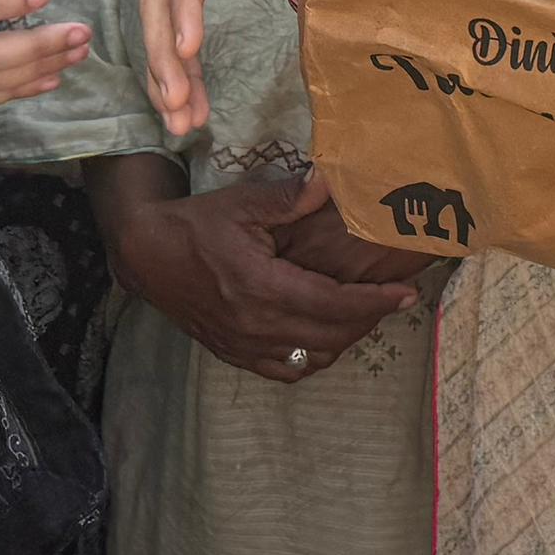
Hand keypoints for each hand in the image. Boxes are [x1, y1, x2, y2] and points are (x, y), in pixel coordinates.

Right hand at [99, 160, 415, 381]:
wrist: (147, 255)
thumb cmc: (197, 224)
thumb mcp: (244, 203)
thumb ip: (291, 198)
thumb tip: (333, 183)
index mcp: (262, 286)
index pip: (334, 304)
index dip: (376, 302)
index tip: (407, 295)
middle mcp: (255, 324)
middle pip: (331, 336)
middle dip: (369, 320)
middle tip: (393, 300)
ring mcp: (243, 344)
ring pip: (311, 359)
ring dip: (343, 340)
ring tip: (362, 315)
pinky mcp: (233, 354)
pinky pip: (284, 371)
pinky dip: (311, 359)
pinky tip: (322, 338)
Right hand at [139, 0, 309, 134]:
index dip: (187, 6)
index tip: (189, 48)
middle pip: (160, 0)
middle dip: (164, 58)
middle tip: (181, 108)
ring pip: (156, 18)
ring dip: (163, 73)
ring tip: (181, 123)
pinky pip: (164, 22)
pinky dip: (169, 64)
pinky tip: (181, 100)